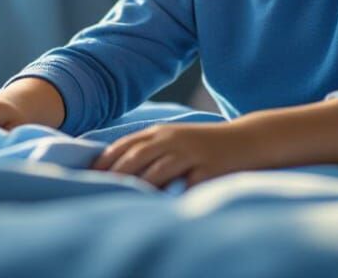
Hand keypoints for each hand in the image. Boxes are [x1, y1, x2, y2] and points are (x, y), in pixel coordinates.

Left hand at [89, 122, 256, 188]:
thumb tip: (117, 165)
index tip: (89, 175)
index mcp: (162, 132)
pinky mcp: (208, 169)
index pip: (126, 144)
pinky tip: (159, 206)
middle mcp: (173, 140)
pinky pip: (185, 185)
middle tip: (98, 190)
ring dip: (138, 186)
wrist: (248, 139)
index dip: (106, 160)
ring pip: (157, 171)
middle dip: (115, 174)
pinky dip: (171, 195)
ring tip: (122, 200)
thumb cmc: (205, 144)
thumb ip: (150, 147)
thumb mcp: (175, 137)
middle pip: (136, 157)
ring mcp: (191, 154)